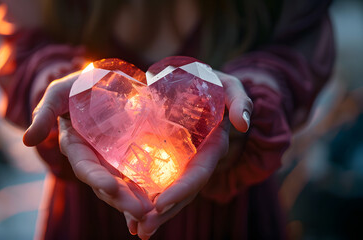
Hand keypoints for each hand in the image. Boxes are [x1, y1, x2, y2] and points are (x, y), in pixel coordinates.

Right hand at [23, 72, 152, 219]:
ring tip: (151, 214)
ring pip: (123, 185)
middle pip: (106, 183)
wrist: (104, 80)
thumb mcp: (59, 92)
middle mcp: (94, 158)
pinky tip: (159, 205)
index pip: (84, 166)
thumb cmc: (80, 84)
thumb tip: (28, 140)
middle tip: (141, 212)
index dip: (95, 177)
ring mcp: (112, 159)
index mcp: (76, 146)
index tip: (110, 187)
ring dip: (135, 201)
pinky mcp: (128, 156)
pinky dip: (145, 191)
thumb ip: (45, 113)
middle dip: (122, 199)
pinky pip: (136, 176)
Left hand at [129, 71, 252, 238]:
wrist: (197, 84)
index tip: (160, 204)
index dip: (181, 190)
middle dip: (165, 212)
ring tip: (135, 229)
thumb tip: (243, 123)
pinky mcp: (169, 159)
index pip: (198, 173)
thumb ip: (238, 99)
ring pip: (169, 191)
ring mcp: (182, 163)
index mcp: (211, 147)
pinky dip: (145, 197)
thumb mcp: (228, 86)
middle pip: (183, 192)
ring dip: (154, 213)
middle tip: (144, 230)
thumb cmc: (212, 83)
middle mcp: (197, 160)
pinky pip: (157, 181)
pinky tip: (129, 212)